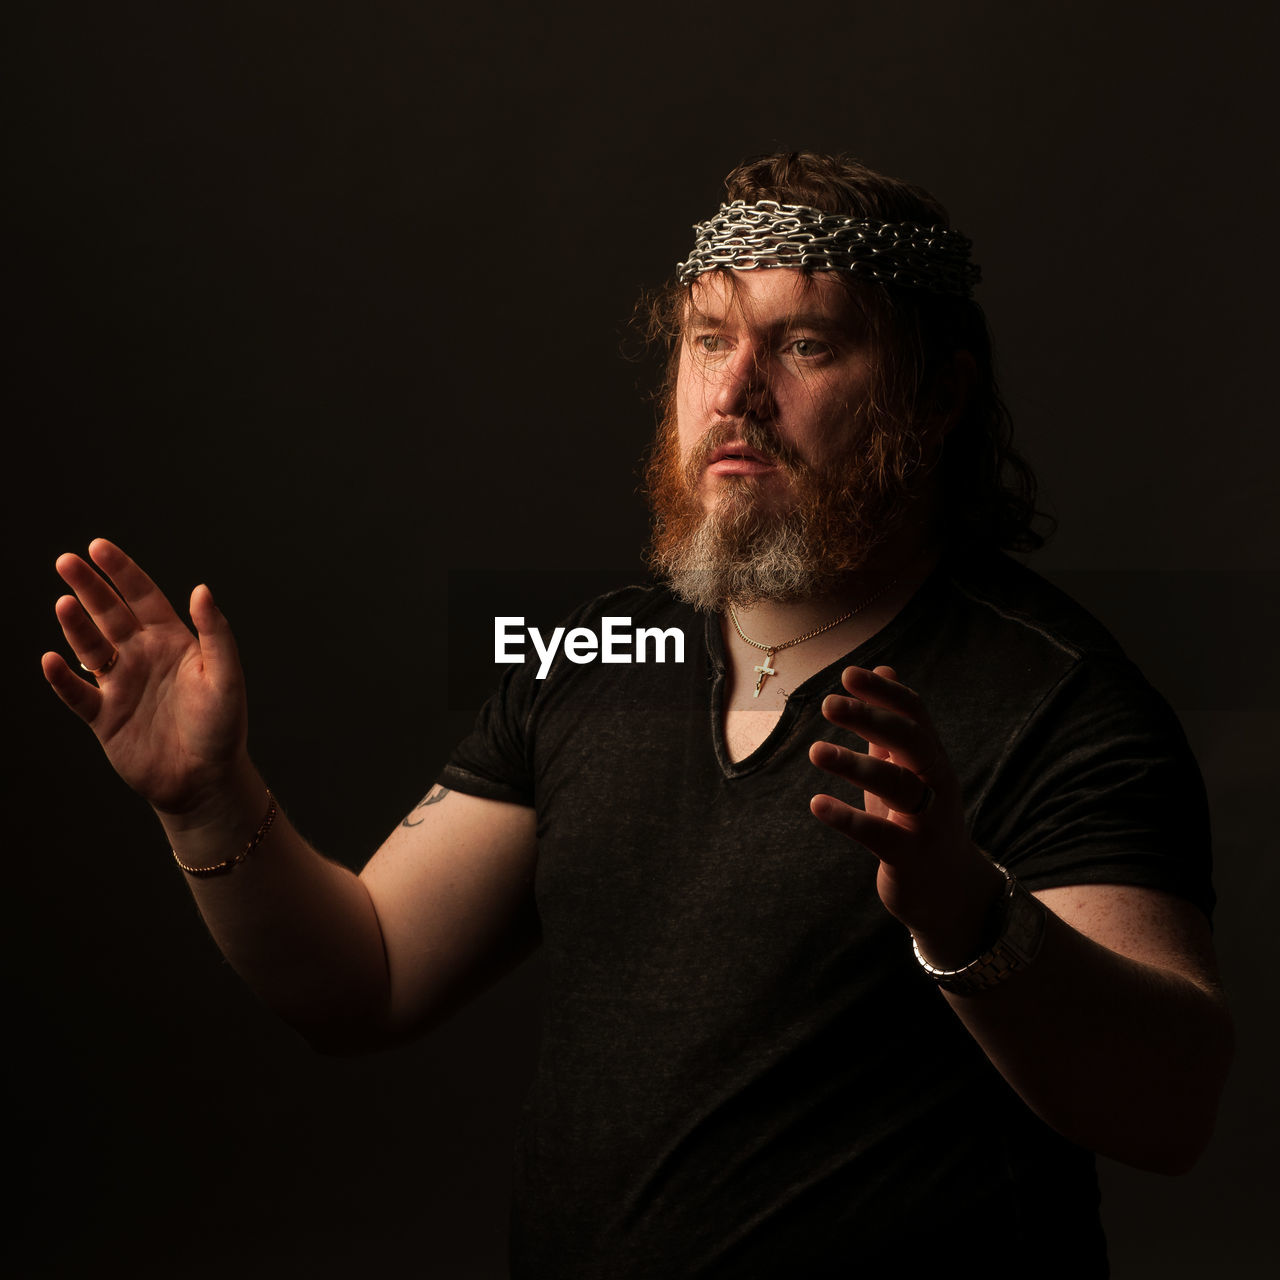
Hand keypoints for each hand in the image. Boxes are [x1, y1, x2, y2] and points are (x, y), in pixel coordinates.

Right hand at [42, 539, 250, 821]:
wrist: (205, 781)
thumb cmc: (222, 727)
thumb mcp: (225, 676)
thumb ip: (215, 633)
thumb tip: (201, 588)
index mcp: (173, 642)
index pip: (142, 597)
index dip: (121, 571)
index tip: (98, 547)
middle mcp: (143, 657)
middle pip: (109, 614)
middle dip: (88, 587)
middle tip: (65, 561)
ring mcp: (121, 686)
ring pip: (89, 647)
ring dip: (74, 625)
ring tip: (63, 603)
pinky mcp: (105, 717)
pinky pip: (77, 693)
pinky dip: (62, 679)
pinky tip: (52, 660)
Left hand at [808, 664, 1004, 965]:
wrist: (949, 893)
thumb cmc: (919, 822)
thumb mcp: (907, 770)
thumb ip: (890, 724)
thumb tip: (884, 666)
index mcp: (931, 760)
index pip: (914, 715)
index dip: (884, 692)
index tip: (848, 674)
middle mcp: (936, 784)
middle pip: (911, 741)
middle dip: (872, 718)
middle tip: (829, 704)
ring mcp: (926, 821)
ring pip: (898, 785)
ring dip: (855, 765)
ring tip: (815, 752)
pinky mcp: (910, 856)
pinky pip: (879, 834)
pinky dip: (848, 818)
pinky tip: (817, 805)